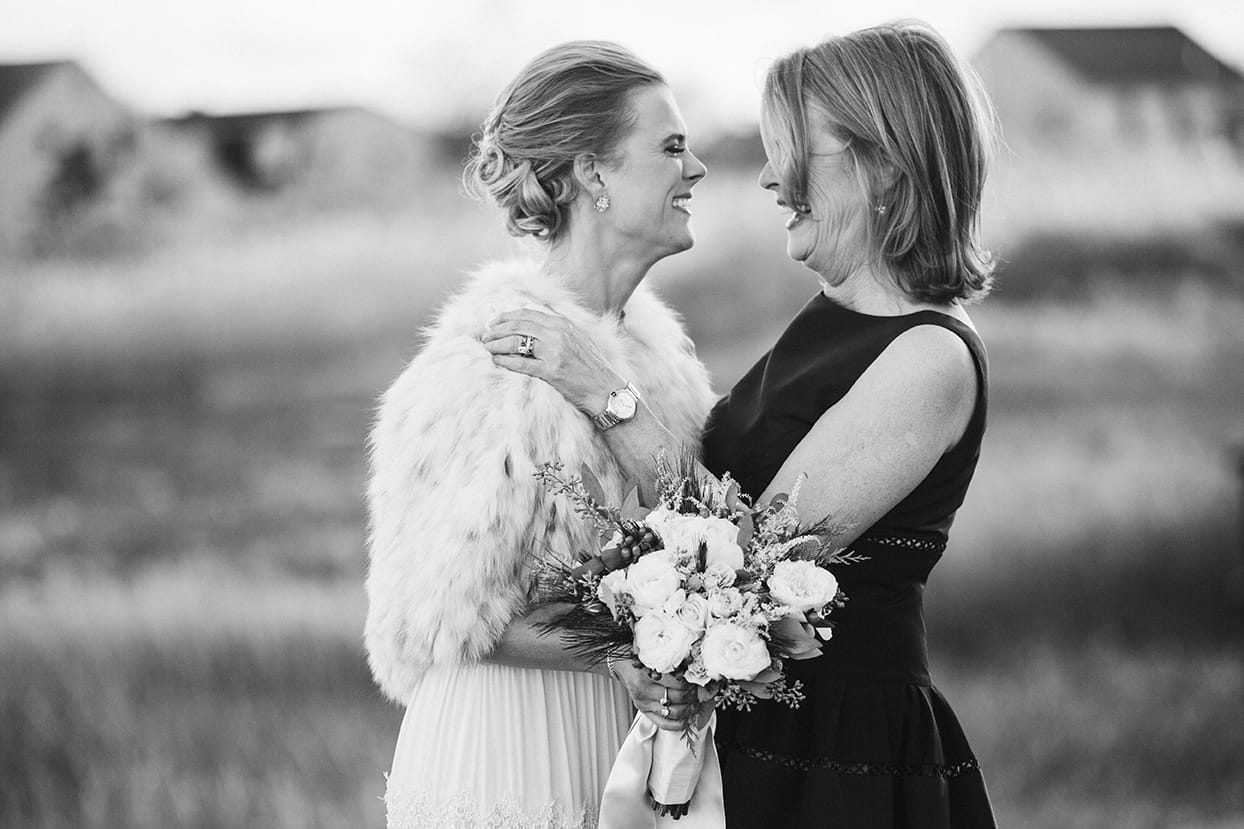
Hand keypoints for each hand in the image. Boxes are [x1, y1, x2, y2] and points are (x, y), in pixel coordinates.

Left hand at [483, 308, 623, 414]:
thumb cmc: (592, 368)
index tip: (493, 322)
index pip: (527, 314)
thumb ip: (558, 330)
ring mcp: (554, 352)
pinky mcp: (551, 371)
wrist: (606, 389)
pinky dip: (505, 361)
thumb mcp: (578, 340)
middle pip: (518, 325)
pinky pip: (521, 363)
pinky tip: (496, 361)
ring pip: (516, 342)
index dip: (506, 317)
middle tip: (485, 336)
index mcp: (563, 324)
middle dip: (497, 330)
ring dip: (497, 344)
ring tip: (487, 348)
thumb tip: (533, 326)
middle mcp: (558, 334)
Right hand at [611, 658, 703, 730]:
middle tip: (697, 692)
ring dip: (688, 710)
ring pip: (673, 712)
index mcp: (648, 674)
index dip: (691, 683)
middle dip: (692, 695)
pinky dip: (678, 724)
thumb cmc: (643, 661)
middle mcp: (645, 690)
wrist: (626, 668)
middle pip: (677, 697)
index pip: (677, 682)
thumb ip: (674, 666)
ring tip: (694, 704)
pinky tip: (686, 718)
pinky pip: (664, 724)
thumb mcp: (657, 660)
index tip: (697, 681)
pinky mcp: (644, 712)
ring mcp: (644, 703)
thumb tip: (696, 675)